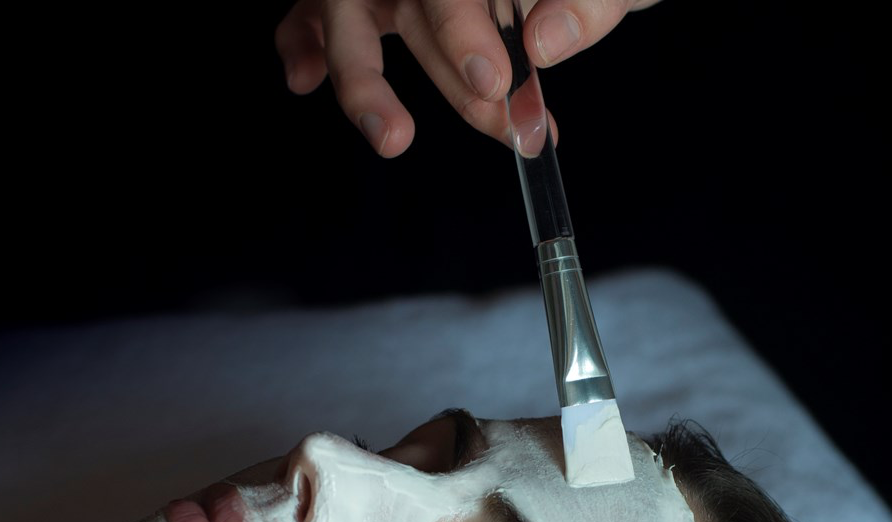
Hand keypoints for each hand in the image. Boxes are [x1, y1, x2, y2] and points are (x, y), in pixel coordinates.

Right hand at [275, 0, 660, 156]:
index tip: (495, 81)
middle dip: (452, 71)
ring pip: (347, 12)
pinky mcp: (369, 0)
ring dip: (359, 78)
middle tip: (499, 122)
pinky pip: (314, 12)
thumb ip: (592, 0)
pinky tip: (300, 77)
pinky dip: (301, 41)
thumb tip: (544, 43)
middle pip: (411, 1)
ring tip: (392, 138)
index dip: (464, 28)